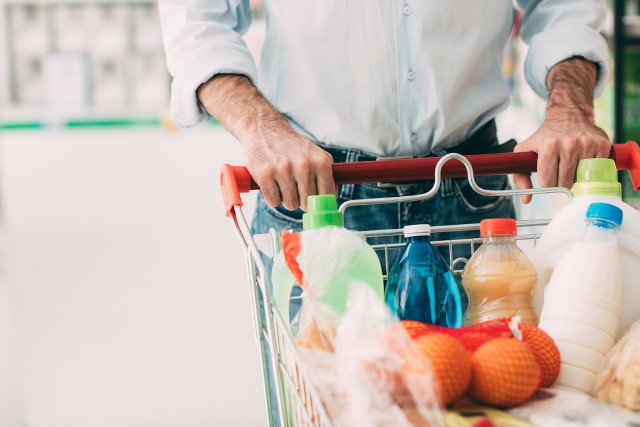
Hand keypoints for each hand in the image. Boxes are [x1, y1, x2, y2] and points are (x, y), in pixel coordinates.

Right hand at [196, 74, 335, 210]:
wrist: (264, 129)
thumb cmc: (291, 146)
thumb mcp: (316, 154)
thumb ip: (326, 175)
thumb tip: (330, 201)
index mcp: (321, 162)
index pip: (327, 196)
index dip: (319, 202)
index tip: (314, 201)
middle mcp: (304, 166)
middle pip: (307, 204)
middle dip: (301, 200)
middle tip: (294, 187)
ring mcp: (284, 170)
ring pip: (290, 205)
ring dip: (286, 198)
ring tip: (282, 182)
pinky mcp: (265, 175)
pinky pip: (273, 201)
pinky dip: (272, 196)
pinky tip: (272, 183)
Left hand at [513, 119, 609, 202]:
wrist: (567, 116)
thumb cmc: (544, 137)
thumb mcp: (524, 151)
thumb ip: (520, 176)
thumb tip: (527, 200)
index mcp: (549, 145)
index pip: (548, 182)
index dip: (547, 182)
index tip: (548, 176)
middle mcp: (569, 144)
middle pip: (565, 183)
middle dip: (561, 182)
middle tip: (559, 171)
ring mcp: (587, 144)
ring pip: (581, 179)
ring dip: (575, 176)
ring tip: (570, 164)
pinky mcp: (602, 144)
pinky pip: (596, 170)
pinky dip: (590, 169)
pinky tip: (583, 159)